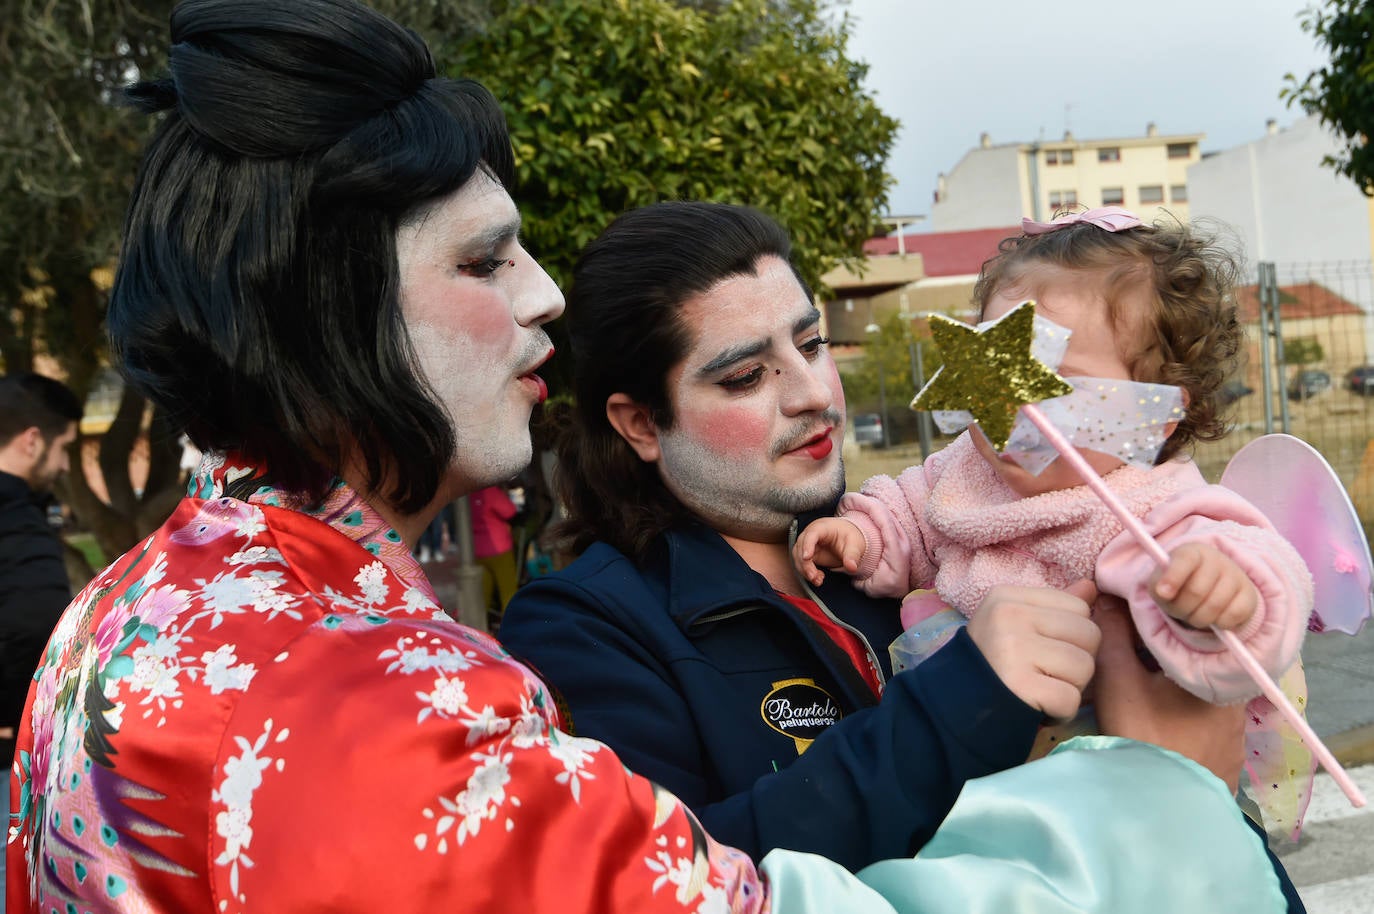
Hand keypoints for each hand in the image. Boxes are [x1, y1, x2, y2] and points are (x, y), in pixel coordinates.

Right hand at [794, 518, 866, 586]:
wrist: (846, 538)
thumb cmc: (848, 536)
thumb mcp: (855, 544)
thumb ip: (852, 555)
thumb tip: (852, 567)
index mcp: (823, 527)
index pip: (812, 534)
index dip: (807, 545)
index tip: (806, 557)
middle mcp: (811, 534)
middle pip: (801, 547)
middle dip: (805, 564)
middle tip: (814, 576)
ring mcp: (807, 544)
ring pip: (798, 557)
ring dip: (805, 570)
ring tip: (818, 580)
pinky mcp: (807, 554)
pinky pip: (801, 564)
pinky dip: (806, 573)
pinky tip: (818, 578)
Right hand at [966, 580, 1100, 720]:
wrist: (955, 706)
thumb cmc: (992, 663)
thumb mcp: (1016, 624)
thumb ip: (1055, 606)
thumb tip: (1091, 588)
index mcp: (1007, 597)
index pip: (1078, 607)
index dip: (1072, 636)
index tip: (1044, 651)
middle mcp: (1009, 616)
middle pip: (1089, 635)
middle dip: (1076, 663)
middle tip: (1046, 675)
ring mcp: (1012, 650)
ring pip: (1085, 667)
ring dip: (1071, 688)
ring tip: (1042, 691)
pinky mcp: (1019, 686)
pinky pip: (1070, 700)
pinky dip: (1061, 713)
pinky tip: (1039, 709)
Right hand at [1093, 597, 1244, 792]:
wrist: (1167, 811)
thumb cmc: (1146, 736)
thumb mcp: (1119, 680)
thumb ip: (1112, 633)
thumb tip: (1108, 594)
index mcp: (1219, 666)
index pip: (1191, 622)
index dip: (1159, 613)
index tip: (1131, 610)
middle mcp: (1238, 691)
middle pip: (1197, 654)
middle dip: (1164, 645)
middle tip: (1129, 642)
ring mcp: (1237, 724)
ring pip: (1202, 683)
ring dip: (1174, 675)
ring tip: (1141, 674)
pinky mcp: (1229, 749)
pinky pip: (1206, 711)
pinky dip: (1184, 702)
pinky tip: (1160, 710)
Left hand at [1149, 543, 1256, 630]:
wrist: (1211, 585)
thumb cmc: (1179, 585)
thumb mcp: (1163, 583)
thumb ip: (1158, 585)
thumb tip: (1163, 592)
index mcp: (1191, 552)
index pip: (1184, 560)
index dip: (1173, 577)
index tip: (1162, 594)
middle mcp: (1216, 559)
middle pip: (1196, 591)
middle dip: (1182, 608)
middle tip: (1180, 610)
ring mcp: (1236, 575)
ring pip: (1214, 606)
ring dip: (1198, 618)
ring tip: (1195, 614)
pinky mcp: (1249, 595)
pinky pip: (1231, 616)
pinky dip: (1218, 623)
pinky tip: (1214, 617)